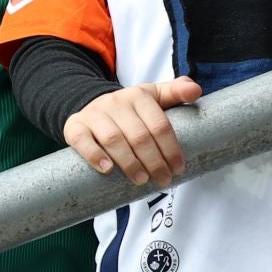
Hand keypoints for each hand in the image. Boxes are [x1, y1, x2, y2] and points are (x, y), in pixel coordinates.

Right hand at [63, 77, 203, 185]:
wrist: (91, 104)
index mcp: (139, 96)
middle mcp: (116, 102)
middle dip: (154, 161)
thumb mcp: (153, 97)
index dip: (171, 149)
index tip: (178, 169)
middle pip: (139, 135)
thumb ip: (176, 92)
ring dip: (130, 163)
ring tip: (142, 180)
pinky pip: (83, 141)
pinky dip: (95, 155)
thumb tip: (196, 90)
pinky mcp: (76, 126)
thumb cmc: (130, 109)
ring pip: (114, 139)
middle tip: (163, 180)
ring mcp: (94, 114)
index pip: (159, 124)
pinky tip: (107, 170)